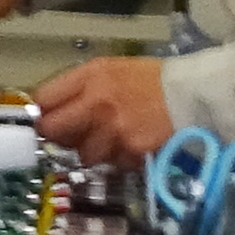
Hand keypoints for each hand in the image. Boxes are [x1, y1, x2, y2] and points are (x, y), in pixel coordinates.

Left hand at [33, 56, 174, 165]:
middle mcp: (96, 102)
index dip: (43, 112)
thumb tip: (49, 110)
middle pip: (52, 130)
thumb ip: (78, 88)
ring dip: (92, 151)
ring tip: (110, 139)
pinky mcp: (130, 150)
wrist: (191, 95)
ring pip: (82, 154)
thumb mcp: (110, 71)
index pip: (44, 98)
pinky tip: (130, 144)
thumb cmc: (149, 81)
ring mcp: (113, 129)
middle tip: (70, 136)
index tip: (48, 118)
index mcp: (90, 76)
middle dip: (57, 136)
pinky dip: (118, 159)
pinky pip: (111, 163)